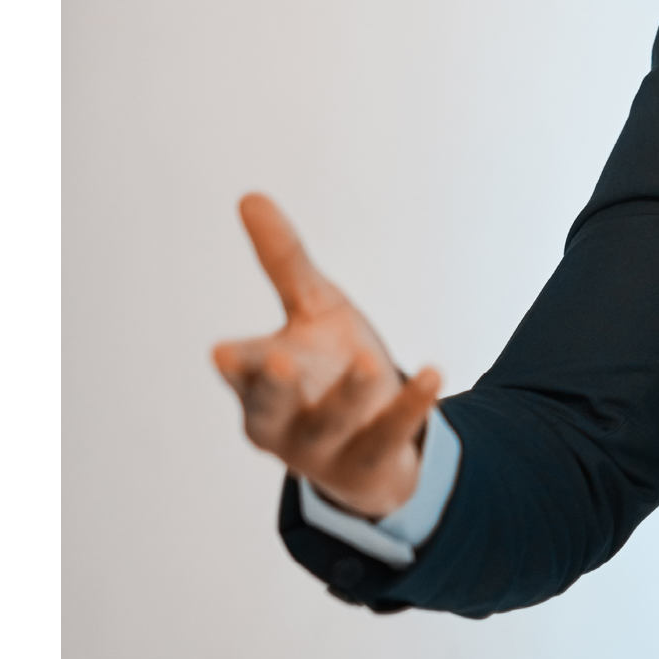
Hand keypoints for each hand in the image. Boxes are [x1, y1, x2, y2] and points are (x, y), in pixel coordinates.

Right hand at [210, 195, 439, 518]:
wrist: (372, 442)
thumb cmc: (329, 365)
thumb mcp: (313, 309)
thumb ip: (284, 262)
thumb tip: (250, 196)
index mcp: (258, 384)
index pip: (241, 372)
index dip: (236, 364)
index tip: (224, 351)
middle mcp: (282, 422)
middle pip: (271, 409)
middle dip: (274, 389)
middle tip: (280, 361)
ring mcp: (324, 449)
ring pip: (332, 424)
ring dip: (349, 395)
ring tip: (367, 361)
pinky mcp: (369, 462)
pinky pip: (390, 434)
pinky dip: (411, 407)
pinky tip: (434, 374)